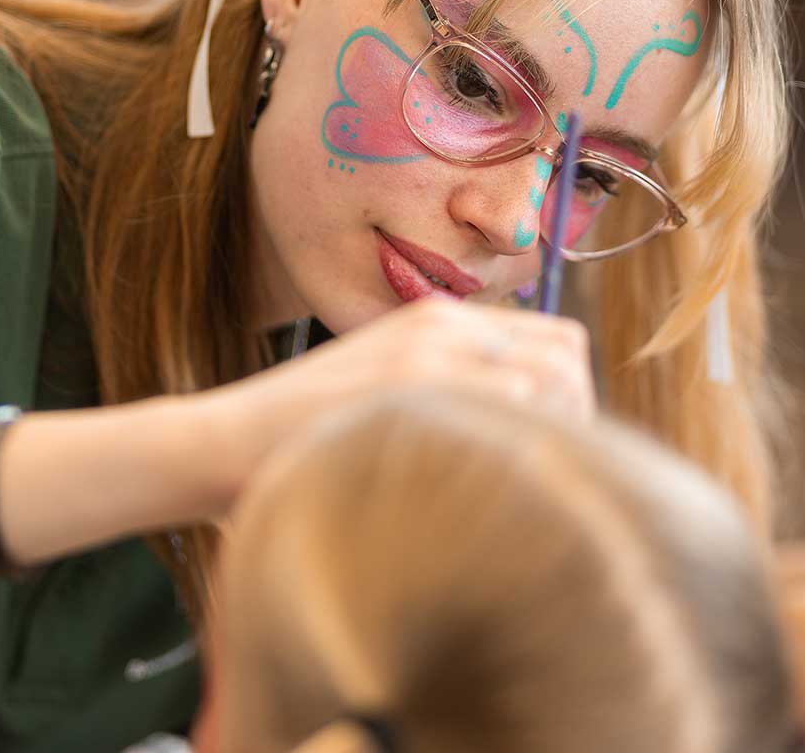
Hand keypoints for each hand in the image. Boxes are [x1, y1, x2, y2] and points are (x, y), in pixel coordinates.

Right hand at [205, 297, 594, 509]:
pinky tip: (488, 484)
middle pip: (568, 356)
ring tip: (520, 479)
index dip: (571, 399)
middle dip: (577, 413)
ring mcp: (429, 350)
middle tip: (548, 470)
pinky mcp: (410, 384)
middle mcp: (445, 323)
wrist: (227, 440)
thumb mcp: (386, 387)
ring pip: (553, 380)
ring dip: (554, 431)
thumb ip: (451, 387)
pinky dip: (520, 445)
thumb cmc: (307, 432)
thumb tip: (525, 427)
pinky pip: (514, 405)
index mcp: (441, 320)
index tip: (550, 451)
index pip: (557, 342)